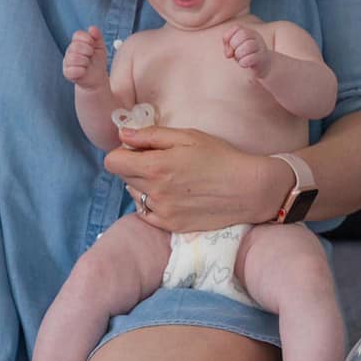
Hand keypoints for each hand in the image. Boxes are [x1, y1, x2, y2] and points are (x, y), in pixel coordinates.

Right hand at [63, 26, 108, 90]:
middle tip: (91, 56)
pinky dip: (81, 70)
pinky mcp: (67, 73)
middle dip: (88, 51)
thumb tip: (92, 28)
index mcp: (77, 43)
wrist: (97, 78)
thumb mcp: (100, 47)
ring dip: (85, 61)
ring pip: (73, 58)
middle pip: (75, 45)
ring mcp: (67, 62)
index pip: (77, 35)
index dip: (88, 39)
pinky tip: (84, 71)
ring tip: (88, 64)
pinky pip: (72, 70)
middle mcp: (70, 51)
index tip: (93, 45)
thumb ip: (97, 36)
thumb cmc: (97, 62)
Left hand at [105, 125, 284, 232]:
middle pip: (123, 177)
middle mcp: (154, 191)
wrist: (248, 189)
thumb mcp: (188, 136)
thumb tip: (122, 135)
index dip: (123, 152)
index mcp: (156, 166)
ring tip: (169, 178)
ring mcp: (161, 212)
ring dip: (143, 185)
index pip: (113, 162)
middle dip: (134, 166)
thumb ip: (151, 135)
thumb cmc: (220, 157)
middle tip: (160, 161)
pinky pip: (146, 213)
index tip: (139, 149)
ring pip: (134, 195)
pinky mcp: (170, 225)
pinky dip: (152, 203)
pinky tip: (171, 195)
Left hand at [222, 24, 271, 78]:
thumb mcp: (235, 48)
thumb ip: (228, 46)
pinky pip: (251, 58)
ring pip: (248, 45)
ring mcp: (261, 47)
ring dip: (239, 54)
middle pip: (243, 34)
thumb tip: (229, 53)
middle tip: (234, 53)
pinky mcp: (263, 58)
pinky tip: (243, 64)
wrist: (263, 65)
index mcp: (249, 32)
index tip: (229, 47)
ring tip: (239, 58)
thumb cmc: (246, 55)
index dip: (228, 37)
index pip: (236, 27)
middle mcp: (256, 37)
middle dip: (234, 44)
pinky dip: (243, 62)